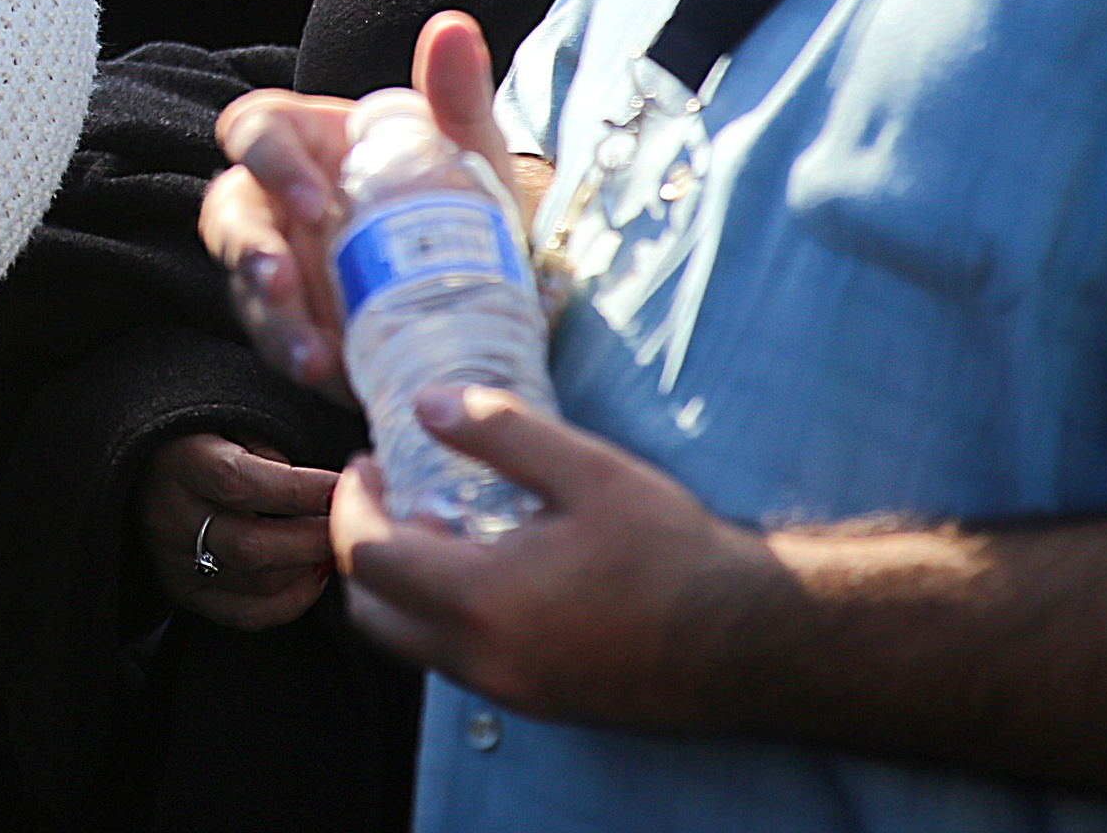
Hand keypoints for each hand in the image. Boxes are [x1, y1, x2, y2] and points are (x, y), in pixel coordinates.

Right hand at [141, 432, 338, 628]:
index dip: (301, 488)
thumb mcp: (224, 418)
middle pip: (251, 545)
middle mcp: (169, 516)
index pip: (241, 482)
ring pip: (254, 584)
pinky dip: (291, 602)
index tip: (348, 484)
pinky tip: (313, 575)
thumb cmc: (199, 435)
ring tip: (337, 545)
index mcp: (178, 461)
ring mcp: (173, 560)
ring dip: (308, 568)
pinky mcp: (182, 590)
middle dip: (315, 537)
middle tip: (358, 523)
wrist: (140, 465)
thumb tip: (323, 488)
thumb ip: (267, 446)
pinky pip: (246, 614)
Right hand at [203, 10, 506, 398]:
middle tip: (283, 284)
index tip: (314, 202)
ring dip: (269, 319)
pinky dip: (299, 356)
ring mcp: (282, 268)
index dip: (268, 161)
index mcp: (306, 143)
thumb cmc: (464, 197)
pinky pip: (277, 339)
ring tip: (311, 357)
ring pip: (243, 286)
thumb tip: (453, 27)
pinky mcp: (297, 325)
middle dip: (248, 251)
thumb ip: (456, 93)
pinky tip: (332, 375)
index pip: (254, 131)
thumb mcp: (467, 151)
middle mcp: (278, 202)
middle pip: (229, 215)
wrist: (495, 278)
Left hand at [330, 383, 786, 731]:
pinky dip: (447, 616)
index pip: (367, 557)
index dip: (351, 504)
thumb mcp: (589, 471)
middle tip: (389, 493)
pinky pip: (461, 662)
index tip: (366, 462)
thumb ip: (500, 433)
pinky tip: (492, 568)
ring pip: (415, 644)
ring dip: (404, 586)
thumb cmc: (674, 550)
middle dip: (363, 550)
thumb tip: (426, 403)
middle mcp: (484, 659)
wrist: (755, 642)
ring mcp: (512, 691)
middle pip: (374, 613)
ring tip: (441, 522)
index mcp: (482, 601)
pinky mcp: (543, 703)